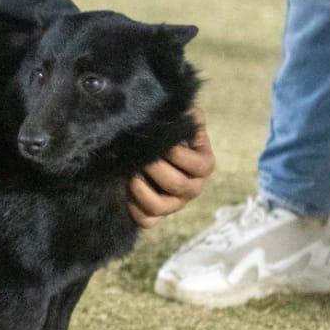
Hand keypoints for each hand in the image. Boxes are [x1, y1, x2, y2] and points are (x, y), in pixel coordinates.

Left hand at [128, 107, 214, 228]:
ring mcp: (175, 205)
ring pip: (160, 207)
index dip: (177, 154)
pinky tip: (125, 190)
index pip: (198, 166)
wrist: (149, 150)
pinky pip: (146, 221)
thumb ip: (186, 113)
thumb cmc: (169, 133)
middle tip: (140, 156)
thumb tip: (186, 109)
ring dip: (142, 190)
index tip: (161, 143)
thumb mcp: (180, 119)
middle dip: (155, 168)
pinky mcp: (156, 216)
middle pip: (177, 185)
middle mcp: (193, 188)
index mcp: (204, 165)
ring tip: (131, 174)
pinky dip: (134, 208)